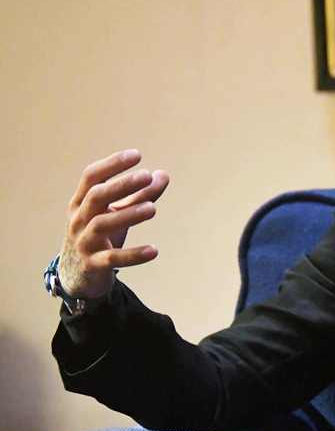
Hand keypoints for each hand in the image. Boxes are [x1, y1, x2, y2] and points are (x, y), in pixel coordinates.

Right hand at [59, 149, 170, 299]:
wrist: (77, 275)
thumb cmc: (101, 235)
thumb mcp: (117, 213)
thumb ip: (139, 195)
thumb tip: (163, 175)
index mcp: (81, 202)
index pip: (91, 177)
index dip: (112, 164)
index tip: (137, 155)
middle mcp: (78, 219)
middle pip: (96, 196)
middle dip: (121, 184)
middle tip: (146, 175)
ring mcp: (83, 242)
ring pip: (102, 224)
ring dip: (128, 214)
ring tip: (153, 208)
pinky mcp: (92, 265)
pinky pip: (112, 259)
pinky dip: (133, 255)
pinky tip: (154, 251)